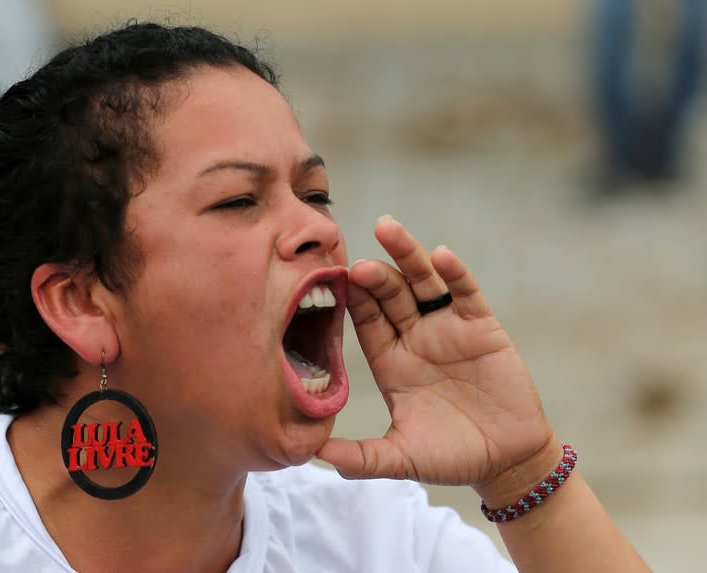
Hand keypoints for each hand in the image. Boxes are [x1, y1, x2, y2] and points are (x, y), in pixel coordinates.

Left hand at [317, 216, 558, 501]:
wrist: (506, 461)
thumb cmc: (450, 457)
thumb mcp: (402, 458)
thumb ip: (362, 457)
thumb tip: (314, 455)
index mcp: (390, 361)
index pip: (365, 321)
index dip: (351, 301)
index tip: (331, 281)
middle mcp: (414, 337)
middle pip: (389, 294)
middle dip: (374, 275)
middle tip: (356, 262)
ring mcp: (447, 328)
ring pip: (422, 283)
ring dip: (407, 255)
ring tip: (388, 230)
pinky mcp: (481, 327)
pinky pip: (465, 294)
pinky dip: (455, 274)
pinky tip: (441, 256)